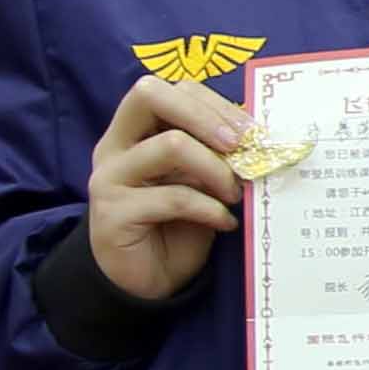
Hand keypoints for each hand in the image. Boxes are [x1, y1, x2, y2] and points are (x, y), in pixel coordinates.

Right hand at [82, 75, 256, 305]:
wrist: (147, 281)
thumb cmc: (179, 224)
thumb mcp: (200, 180)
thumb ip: (214, 152)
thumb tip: (260, 132)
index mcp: (134, 131)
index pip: (169, 88)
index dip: (213, 103)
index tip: (250, 129)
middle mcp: (114, 147)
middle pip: (150, 95)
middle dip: (206, 115)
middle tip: (241, 146)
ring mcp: (108, 178)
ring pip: (171, 145)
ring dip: (217, 168)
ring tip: (235, 192)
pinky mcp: (113, 214)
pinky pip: (174, 197)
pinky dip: (211, 208)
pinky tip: (225, 222)